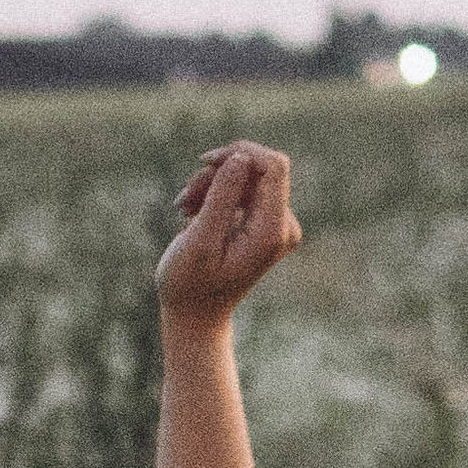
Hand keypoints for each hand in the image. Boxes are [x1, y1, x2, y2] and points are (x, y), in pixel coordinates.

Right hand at [156, 141, 300, 328]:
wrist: (196, 314)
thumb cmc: (190, 284)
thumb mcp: (199, 241)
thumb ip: (221, 198)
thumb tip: (240, 158)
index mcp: (272, 231)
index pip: (273, 166)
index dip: (240, 153)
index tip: (206, 163)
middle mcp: (283, 225)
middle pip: (258, 168)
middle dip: (218, 174)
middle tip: (185, 199)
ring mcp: (276, 224)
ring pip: (247, 176)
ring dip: (211, 184)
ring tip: (184, 209)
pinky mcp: (265, 222)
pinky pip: (243, 188)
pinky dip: (216, 193)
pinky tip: (193, 212)